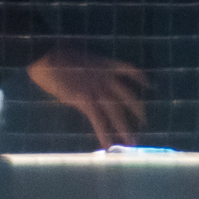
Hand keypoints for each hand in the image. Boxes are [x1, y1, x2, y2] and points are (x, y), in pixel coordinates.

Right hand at [28, 45, 147, 148]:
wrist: (48, 56)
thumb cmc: (59, 54)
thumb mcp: (82, 58)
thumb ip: (92, 69)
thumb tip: (92, 79)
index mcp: (106, 65)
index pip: (130, 70)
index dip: (141, 78)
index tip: (149, 85)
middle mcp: (106, 78)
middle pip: (128, 96)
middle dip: (138, 111)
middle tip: (144, 122)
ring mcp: (97, 90)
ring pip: (116, 112)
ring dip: (124, 128)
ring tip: (132, 141)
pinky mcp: (85, 100)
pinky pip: (98, 120)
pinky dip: (103, 133)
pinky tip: (107, 144)